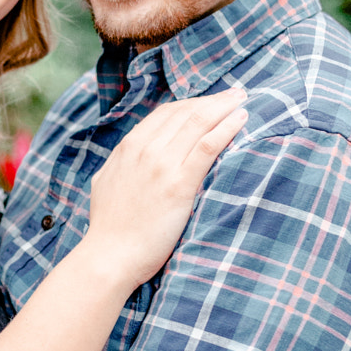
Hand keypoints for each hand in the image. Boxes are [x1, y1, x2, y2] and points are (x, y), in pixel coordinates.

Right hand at [85, 88, 246, 290]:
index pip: (167, 112)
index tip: (212, 101)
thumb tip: (132, 153)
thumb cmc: (109, 227)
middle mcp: (145, 149)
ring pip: (198, 122)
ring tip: (244, 100)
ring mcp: (162, 165)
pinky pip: (207, 146)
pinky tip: (241, 120)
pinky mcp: (179, 185)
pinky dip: (226, 128)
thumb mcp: (107, 182)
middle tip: (236, 93)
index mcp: (128, 147)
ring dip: (225, 107)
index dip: (193, 103)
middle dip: (214, 100)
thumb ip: (123, 162)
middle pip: (186, 112)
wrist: (110, 256)